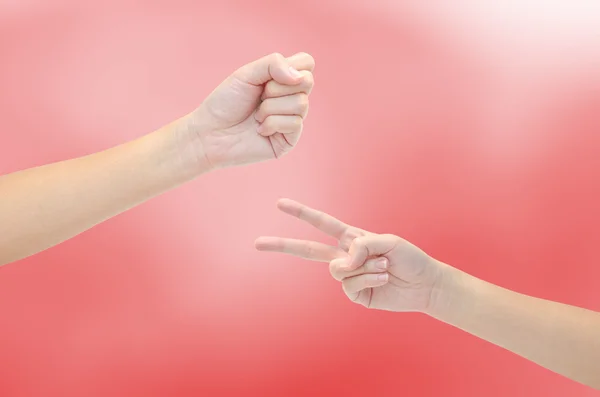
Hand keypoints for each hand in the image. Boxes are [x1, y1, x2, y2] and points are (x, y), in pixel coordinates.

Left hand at [187, 52, 314, 169]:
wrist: (210, 133)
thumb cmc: (226, 103)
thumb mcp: (247, 73)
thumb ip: (274, 64)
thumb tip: (299, 77)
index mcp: (283, 79)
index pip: (307, 63)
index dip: (292, 67)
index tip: (268, 78)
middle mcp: (291, 98)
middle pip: (307, 82)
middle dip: (277, 88)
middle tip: (259, 97)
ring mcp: (292, 119)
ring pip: (301, 103)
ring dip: (271, 108)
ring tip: (256, 116)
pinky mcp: (290, 140)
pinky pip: (295, 124)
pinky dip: (272, 124)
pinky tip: (260, 130)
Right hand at [255, 199, 446, 311]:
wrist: (424, 284)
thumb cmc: (409, 258)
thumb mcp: (388, 241)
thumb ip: (362, 245)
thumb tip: (342, 262)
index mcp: (351, 238)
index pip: (321, 223)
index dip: (301, 213)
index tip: (280, 204)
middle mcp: (346, 256)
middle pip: (308, 250)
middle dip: (283, 245)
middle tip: (257, 243)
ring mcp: (349, 276)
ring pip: (338, 270)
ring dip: (365, 266)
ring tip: (384, 267)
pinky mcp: (355, 294)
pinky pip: (350, 284)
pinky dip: (368, 278)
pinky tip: (383, 278)